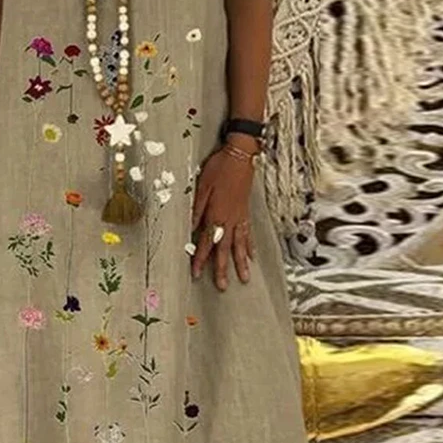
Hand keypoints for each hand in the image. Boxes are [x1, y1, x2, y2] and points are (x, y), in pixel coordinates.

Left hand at [191, 147, 254, 290]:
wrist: (240, 155)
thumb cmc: (219, 168)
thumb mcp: (202, 186)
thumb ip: (196, 209)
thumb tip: (190, 228)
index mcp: (215, 214)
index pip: (205, 242)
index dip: (201, 258)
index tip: (196, 273)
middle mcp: (229, 219)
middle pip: (224, 249)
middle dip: (222, 268)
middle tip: (222, 287)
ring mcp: (240, 217)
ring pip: (240, 245)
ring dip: (241, 263)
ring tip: (244, 279)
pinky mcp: (246, 212)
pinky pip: (248, 233)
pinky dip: (250, 246)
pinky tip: (252, 256)